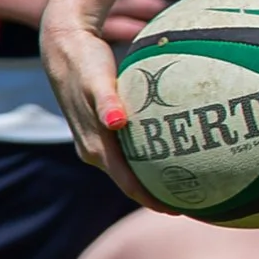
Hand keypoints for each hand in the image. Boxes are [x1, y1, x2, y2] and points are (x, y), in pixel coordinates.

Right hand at [40, 19, 173, 211]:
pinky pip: (127, 153)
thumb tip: (116, 122)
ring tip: (186, 186)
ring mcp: (95, 142)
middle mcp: (93, 150)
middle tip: (194, 202)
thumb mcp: (96, 80)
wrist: (63, 49)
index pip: (127, 183)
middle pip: (129, 182)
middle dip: (157, 196)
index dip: (151, 199)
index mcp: (94, 147)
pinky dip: (147, 160)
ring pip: (128, 170)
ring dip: (152, 181)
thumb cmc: (85, 63)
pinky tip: (169, 156)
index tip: (180, 209)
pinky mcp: (100, 131)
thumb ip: (107, 102)